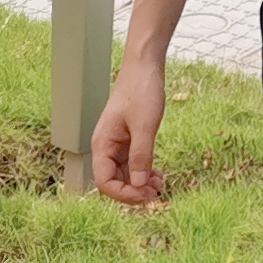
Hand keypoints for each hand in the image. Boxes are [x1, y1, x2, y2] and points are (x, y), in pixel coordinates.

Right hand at [92, 57, 168, 203]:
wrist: (145, 67)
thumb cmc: (141, 91)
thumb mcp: (145, 125)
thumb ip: (141, 156)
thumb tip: (138, 185)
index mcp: (102, 144)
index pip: (105, 182)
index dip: (124, 194)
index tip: (146, 195)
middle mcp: (106, 147)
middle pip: (114, 182)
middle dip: (134, 191)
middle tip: (157, 192)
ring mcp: (117, 144)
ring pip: (125, 175)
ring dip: (140, 184)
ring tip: (160, 185)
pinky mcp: (128, 140)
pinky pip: (133, 165)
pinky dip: (144, 173)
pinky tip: (157, 175)